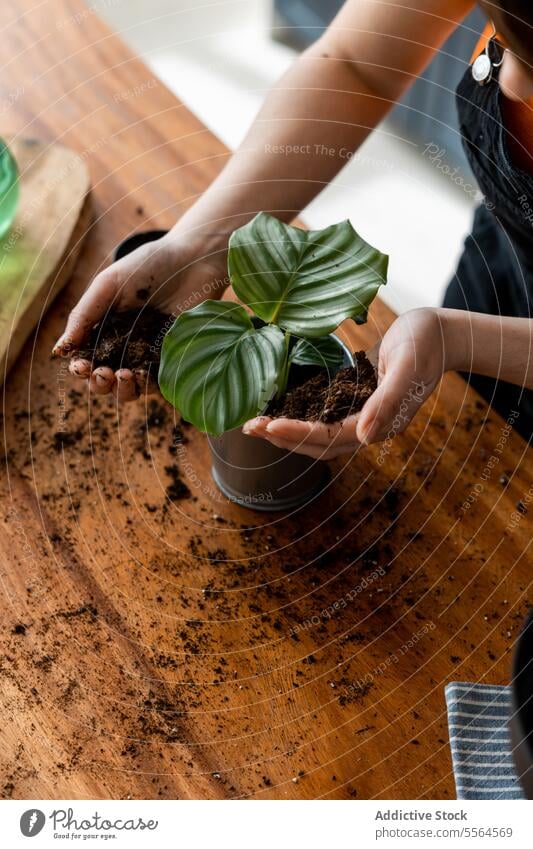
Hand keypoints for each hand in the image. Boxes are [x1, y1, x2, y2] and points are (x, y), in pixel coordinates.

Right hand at [53, 229, 227, 400]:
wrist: (193, 259)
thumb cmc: (148, 267)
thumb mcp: (108, 285)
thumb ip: (84, 316)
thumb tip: (60, 351)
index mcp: (104, 332)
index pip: (86, 361)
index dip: (81, 370)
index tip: (81, 366)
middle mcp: (125, 349)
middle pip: (105, 382)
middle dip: (100, 384)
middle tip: (104, 373)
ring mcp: (150, 356)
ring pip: (131, 389)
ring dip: (123, 391)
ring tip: (124, 375)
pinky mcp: (175, 360)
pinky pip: (161, 384)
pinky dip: (150, 387)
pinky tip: (145, 375)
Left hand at [243, 308, 449, 457]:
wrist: (441, 333)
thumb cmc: (426, 344)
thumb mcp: (407, 368)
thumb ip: (386, 403)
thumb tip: (364, 439)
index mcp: (380, 424)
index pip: (330, 436)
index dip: (298, 433)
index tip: (269, 424)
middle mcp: (367, 426)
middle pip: (317, 443)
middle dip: (282, 437)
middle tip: (248, 427)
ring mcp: (360, 414)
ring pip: (316, 433)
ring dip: (285, 430)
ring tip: (254, 423)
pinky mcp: (354, 399)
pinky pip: (321, 414)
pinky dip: (297, 414)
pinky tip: (276, 405)